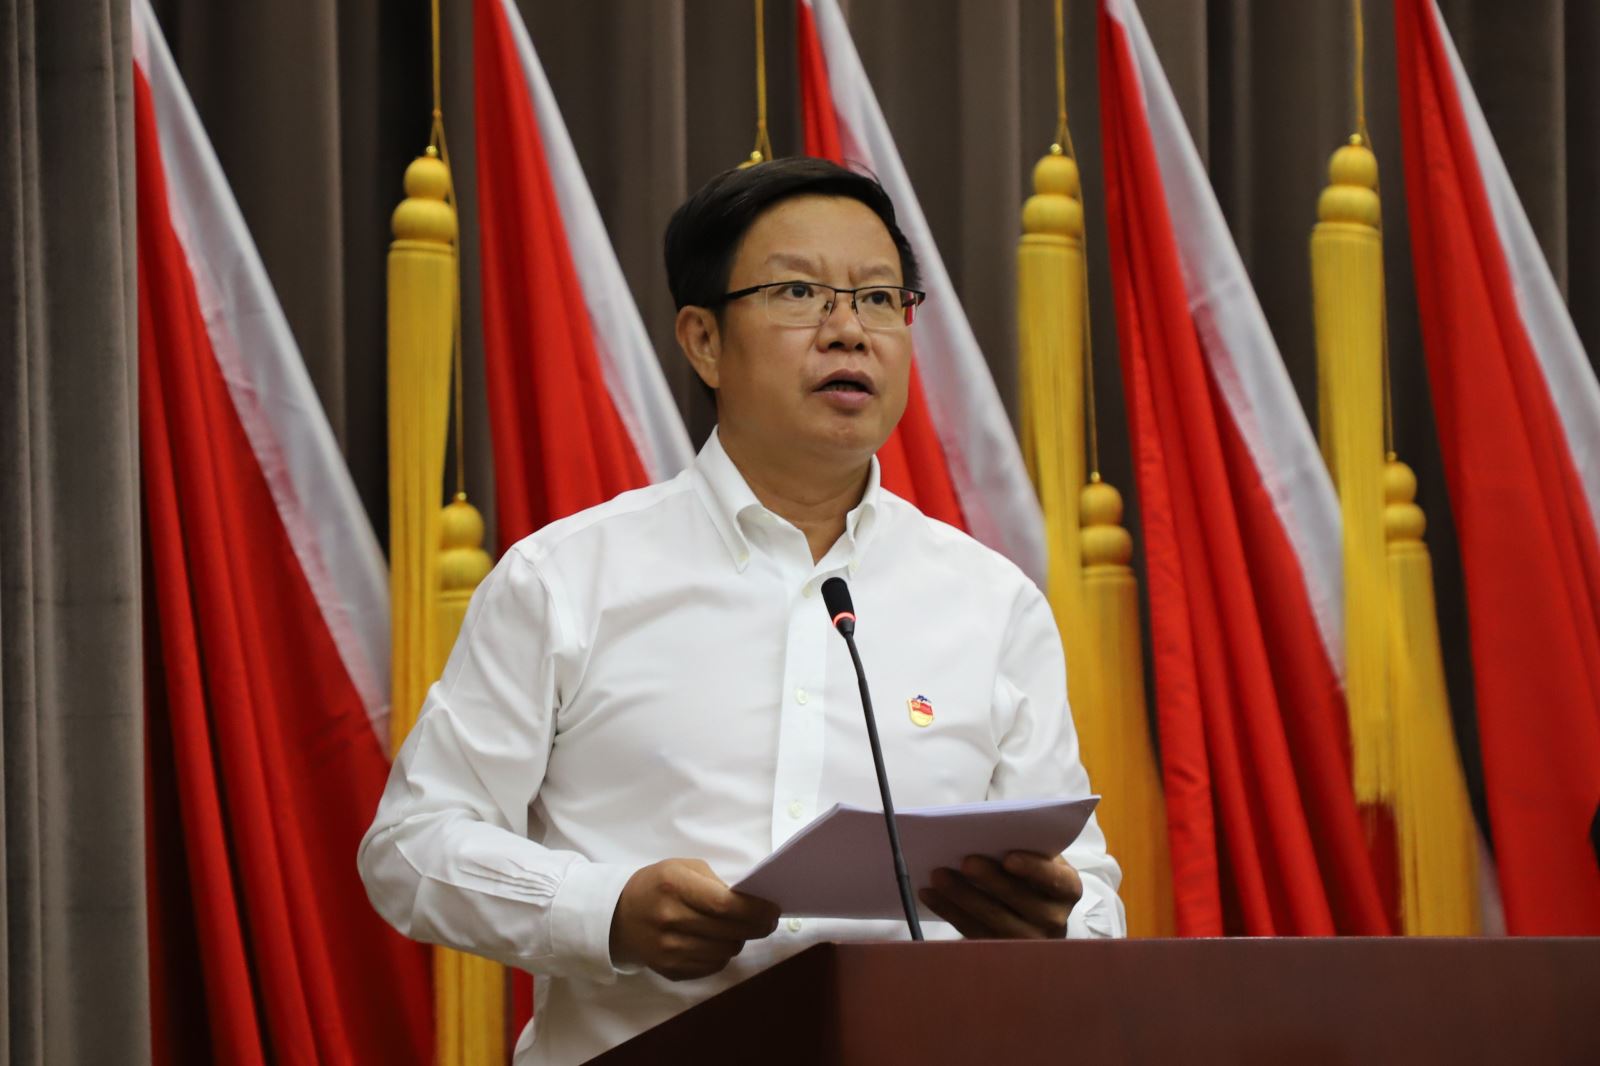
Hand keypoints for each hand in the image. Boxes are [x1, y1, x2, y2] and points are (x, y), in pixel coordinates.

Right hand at [609, 858, 780, 980]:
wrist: (618, 915)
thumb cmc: (658, 885)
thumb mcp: (683, 868)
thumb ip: (716, 884)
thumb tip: (751, 904)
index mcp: (674, 886)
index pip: (725, 905)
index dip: (755, 911)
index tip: (773, 910)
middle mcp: (670, 920)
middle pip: (730, 932)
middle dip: (756, 927)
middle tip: (766, 920)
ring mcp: (668, 950)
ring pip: (725, 952)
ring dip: (738, 940)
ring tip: (735, 928)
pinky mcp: (669, 970)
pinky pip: (712, 966)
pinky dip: (721, 953)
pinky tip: (715, 940)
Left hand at [918, 851, 1081, 938]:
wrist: (1034, 914)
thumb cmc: (1032, 874)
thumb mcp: (1040, 859)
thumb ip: (1026, 846)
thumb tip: (989, 831)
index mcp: (1067, 889)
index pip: (1055, 880)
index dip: (1033, 869)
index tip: (1008, 858)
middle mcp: (1054, 920)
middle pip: (1019, 900)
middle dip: (990, 880)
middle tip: (964, 861)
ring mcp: (1028, 941)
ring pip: (992, 919)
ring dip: (961, 896)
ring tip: (938, 875)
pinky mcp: (1001, 953)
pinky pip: (972, 932)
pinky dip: (949, 911)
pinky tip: (930, 895)